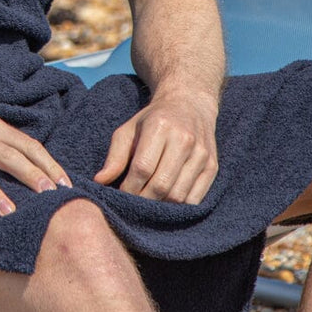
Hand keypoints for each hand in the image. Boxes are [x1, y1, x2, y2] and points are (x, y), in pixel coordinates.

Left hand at [93, 90, 218, 203]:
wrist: (190, 104)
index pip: (142, 167)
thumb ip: (115, 155)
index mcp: (160, 126)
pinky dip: (178, 207)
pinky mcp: (212, 166)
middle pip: (161, 185)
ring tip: (148, 204)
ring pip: (178, 195)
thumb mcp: (130, 129)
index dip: (129, 187)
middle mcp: (184, 139)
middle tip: (133, 205)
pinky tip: (166, 202)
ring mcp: (201, 154)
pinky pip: (195, 199)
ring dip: (160, 207)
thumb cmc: (153, 119)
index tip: (120, 195)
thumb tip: (99, 181)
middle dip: (143, 200)